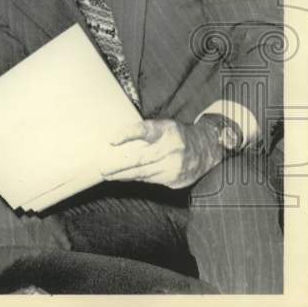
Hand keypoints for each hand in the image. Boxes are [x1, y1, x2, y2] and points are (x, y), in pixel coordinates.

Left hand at [102, 119, 221, 189]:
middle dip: (119, 165)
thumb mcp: (163, 126)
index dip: (127, 134)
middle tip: (102, 168)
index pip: (144, 130)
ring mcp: (175, 165)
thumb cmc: (175, 136)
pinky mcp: (176, 179)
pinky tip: (124, 178)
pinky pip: (151, 180)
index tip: (111, 140)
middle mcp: (171, 148)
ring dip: (123, 175)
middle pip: (141, 158)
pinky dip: (136, 179)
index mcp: (166, 130)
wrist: (205, 150)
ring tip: (108, 175)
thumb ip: (144, 132)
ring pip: (144, 173)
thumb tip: (116, 140)